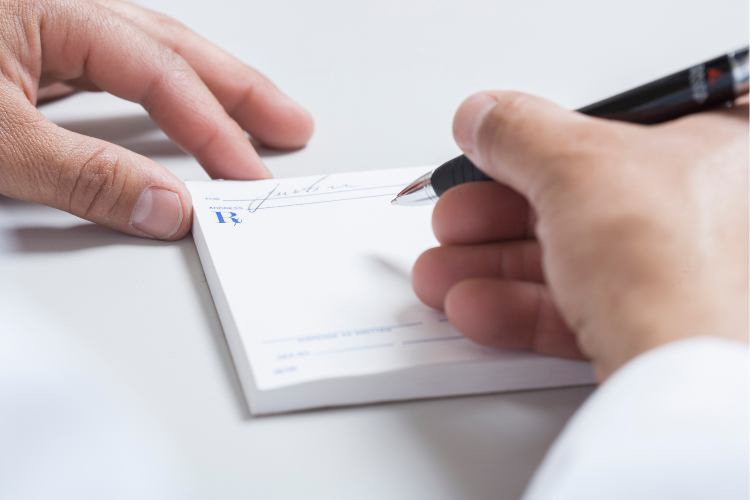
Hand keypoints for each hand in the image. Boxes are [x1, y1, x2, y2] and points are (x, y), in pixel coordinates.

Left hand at [0, 0, 312, 238]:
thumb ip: (82, 177)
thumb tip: (164, 208)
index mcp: (56, 10)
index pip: (161, 76)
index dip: (213, 130)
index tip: (247, 176)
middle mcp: (59, 10)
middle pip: (175, 49)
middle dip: (239, 91)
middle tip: (289, 124)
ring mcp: (44, 29)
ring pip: (150, 56)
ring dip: (206, 90)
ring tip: (251, 118)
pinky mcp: (28, 53)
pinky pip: (117, 73)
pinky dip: (158, 98)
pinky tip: (174, 114)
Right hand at [412, 91, 747, 379]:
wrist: (684, 380)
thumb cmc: (672, 266)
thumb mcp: (576, 167)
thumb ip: (520, 131)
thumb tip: (484, 117)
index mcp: (723, 146)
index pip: (615, 126)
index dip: (539, 138)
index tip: (488, 150)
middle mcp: (715, 210)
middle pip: (582, 199)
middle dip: (495, 216)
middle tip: (457, 219)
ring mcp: (688, 275)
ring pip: (573, 259)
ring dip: (493, 268)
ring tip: (443, 274)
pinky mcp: (660, 329)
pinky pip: (580, 307)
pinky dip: (521, 308)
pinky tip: (476, 307)